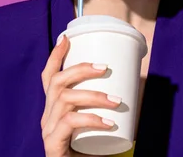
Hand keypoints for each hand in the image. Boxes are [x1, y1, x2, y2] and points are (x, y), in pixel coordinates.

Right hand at [40, 35, 121, 156]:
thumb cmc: (89, 153)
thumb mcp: (95, 126)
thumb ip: (107, 108)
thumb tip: (136, 87)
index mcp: (53, 109)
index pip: (49, 77)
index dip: (55, 56)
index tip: (67, 38)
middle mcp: (47, 116)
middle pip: (56, 83)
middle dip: (80, 69)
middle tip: (105, 68)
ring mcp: (47, 131)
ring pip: (65, 99)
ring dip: (93, 95)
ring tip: (116, 100)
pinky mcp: (52, 145)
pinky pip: (70, 123)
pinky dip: (90, 119)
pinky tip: (109, 123)